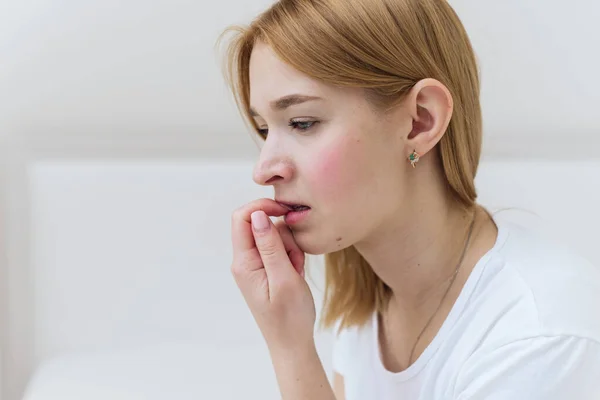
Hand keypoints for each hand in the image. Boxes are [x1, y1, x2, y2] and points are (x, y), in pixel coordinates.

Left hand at [230, 198, 315, 351]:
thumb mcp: (284, 278)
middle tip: (294, 257)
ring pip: (273, 236)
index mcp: (243, 262)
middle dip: (282, 233)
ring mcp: (255, 265)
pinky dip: (291, 256)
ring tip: (296, 270)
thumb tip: (258, 215)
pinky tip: (296, 273)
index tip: (284, 211)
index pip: (242, 218)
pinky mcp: (266, 269)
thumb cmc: (290, 316)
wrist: (292, 343)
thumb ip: (271, 245)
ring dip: (289, 247)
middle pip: (260, 225)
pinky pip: (279, 250)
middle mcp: (245, 261)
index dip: (262, 207)